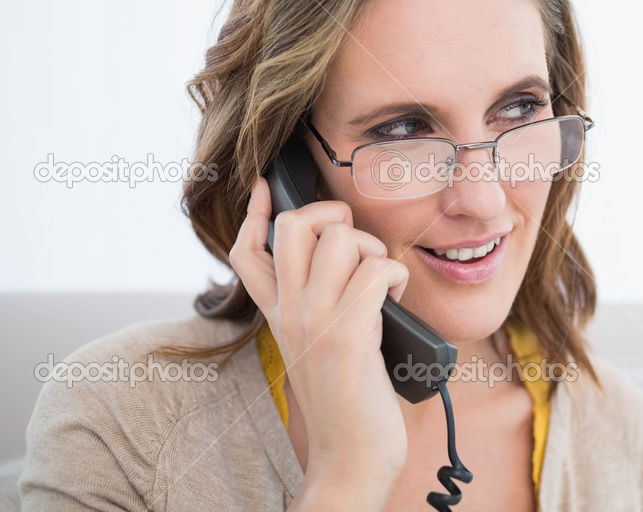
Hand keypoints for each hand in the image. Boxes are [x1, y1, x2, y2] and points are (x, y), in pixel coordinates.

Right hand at [229, 177, 408, 496]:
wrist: (350, 456)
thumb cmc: (347, 399)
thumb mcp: (319, 345)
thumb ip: (318, 304)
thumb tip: (346, 261)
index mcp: (277, 313)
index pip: (246, 251)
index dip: (254, 213)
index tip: (264, 186)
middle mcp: (289, 311)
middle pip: (292, 226)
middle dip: (331, 215)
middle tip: (354, 245)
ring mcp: (314, 320)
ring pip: (339, 238)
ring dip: (372, 247)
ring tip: (379, 279)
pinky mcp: (348, 334)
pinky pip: (374, 270)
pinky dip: (394, 274)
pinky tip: (396, 295)